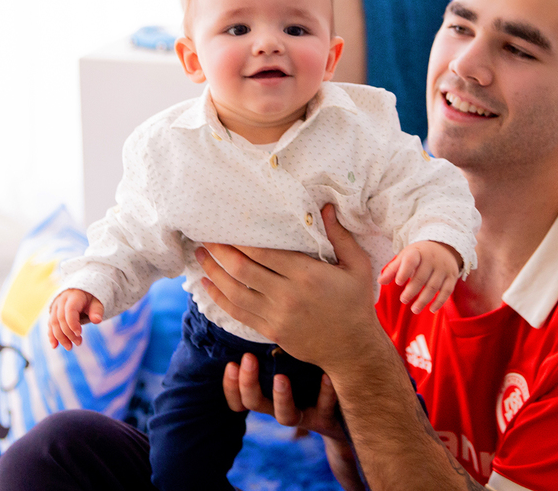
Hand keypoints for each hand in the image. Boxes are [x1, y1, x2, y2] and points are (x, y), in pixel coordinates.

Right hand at [47, 289, 104, 350]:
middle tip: (78, 343)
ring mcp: (55, 307)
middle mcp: (61, 301)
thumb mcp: (97, 302)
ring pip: (53, 323)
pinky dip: (51, 336)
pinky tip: (55, 346)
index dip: (73, 323)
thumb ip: (97, 311)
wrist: (80, 292)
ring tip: (69, 347)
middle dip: (68, 333)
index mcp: (74, 296)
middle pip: (61, 319)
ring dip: (60, 337)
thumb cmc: (90, 299)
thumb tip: (97, 320)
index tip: (80, 333)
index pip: (70, 310)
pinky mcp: (52, 314)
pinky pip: (50, 325)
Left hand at [196, 204, 378, 369]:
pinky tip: (208, 285)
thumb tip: (326, 206)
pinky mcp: (270, 331)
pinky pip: (238, 313)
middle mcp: (287, 295)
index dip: (241, 240)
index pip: (264, 253)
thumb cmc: (356, 303)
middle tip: (205, 237)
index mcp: (307, 275)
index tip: (226, 226)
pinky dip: (219, 298)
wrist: (353, 349)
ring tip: (200, 256)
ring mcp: (276, 316)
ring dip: (214, 272)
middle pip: (243, 270)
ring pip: (235, 292)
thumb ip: (340, 236)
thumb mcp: (357, 266)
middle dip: (220, 252)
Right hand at [221, 352, 345, 440]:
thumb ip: (275, 349)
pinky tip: (326, 376)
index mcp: (268, 396)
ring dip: (281, 397)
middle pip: (254, 403)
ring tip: (280, 378)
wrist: (348, 410)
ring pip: (285, 416)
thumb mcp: (292, 365)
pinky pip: (325, 408)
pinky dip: (325, 392)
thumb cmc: (313, 379)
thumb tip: (257, 314)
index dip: (230, 386)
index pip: (238, 399)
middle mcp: (281, 407)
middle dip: (248, 383)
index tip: (231, 363)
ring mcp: (304, 415)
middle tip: (248, 358)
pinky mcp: (326, 419)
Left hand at [378, 241, 460, 313]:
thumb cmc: (420, 254)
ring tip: (414, 310)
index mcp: (418, 252)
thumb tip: (380, 282)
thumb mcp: (406, 256)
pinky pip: (447, 291)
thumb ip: (393, 269)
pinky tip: (432, 309)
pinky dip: (440, 301)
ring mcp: (443, 268)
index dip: (405, 271)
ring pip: (433, 286)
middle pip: (421, 277)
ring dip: (424, 300)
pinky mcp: (452, 276)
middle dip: (412, 290)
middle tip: (403, 300)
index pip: (411, 260)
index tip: (398, 282)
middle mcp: (432, 259)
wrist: (444, 246)